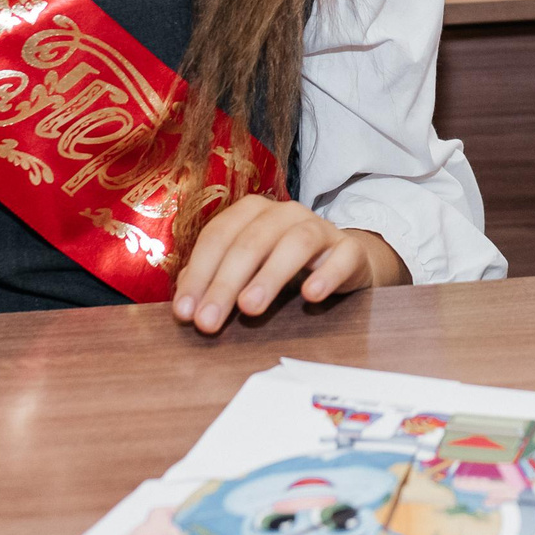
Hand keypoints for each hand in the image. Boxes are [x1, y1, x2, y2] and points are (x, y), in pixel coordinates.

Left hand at [170, 196, 405, 333]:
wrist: (343, 262)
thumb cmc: (283, 266)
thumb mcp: (246, 270)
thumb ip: (215, 278)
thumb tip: (184, 303)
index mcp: (252, 212)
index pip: (218, 237)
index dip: (198, 274)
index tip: (184, 313)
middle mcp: (285, 213)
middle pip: (251, 242)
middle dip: (224, 283)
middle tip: (208, 322)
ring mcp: (321, 228)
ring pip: (295, 243)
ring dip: (269, 276)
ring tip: (250, 308)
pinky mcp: (350, 249)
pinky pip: (342, 256)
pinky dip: (327, 274)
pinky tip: (310, 296)